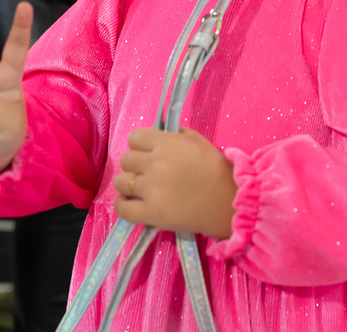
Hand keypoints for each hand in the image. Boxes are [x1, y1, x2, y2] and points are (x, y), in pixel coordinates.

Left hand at [114, 127, 236, 239]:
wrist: (226, 201)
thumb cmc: (214, 168)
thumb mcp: (197, 140)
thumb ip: (173, 134)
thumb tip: (155, 134)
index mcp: (166, 144)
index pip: (134, 138)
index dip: (140, 145)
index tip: (148, 153)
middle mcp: (155, 164)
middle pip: (125, 159)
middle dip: (135, 164)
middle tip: (149, 172)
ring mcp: (150, 190)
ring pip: (120, 182)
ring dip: (128, 184)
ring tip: (141, 189)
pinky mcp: (150, 213)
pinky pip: (121, 208)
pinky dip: (124, 205)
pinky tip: (133, 203)